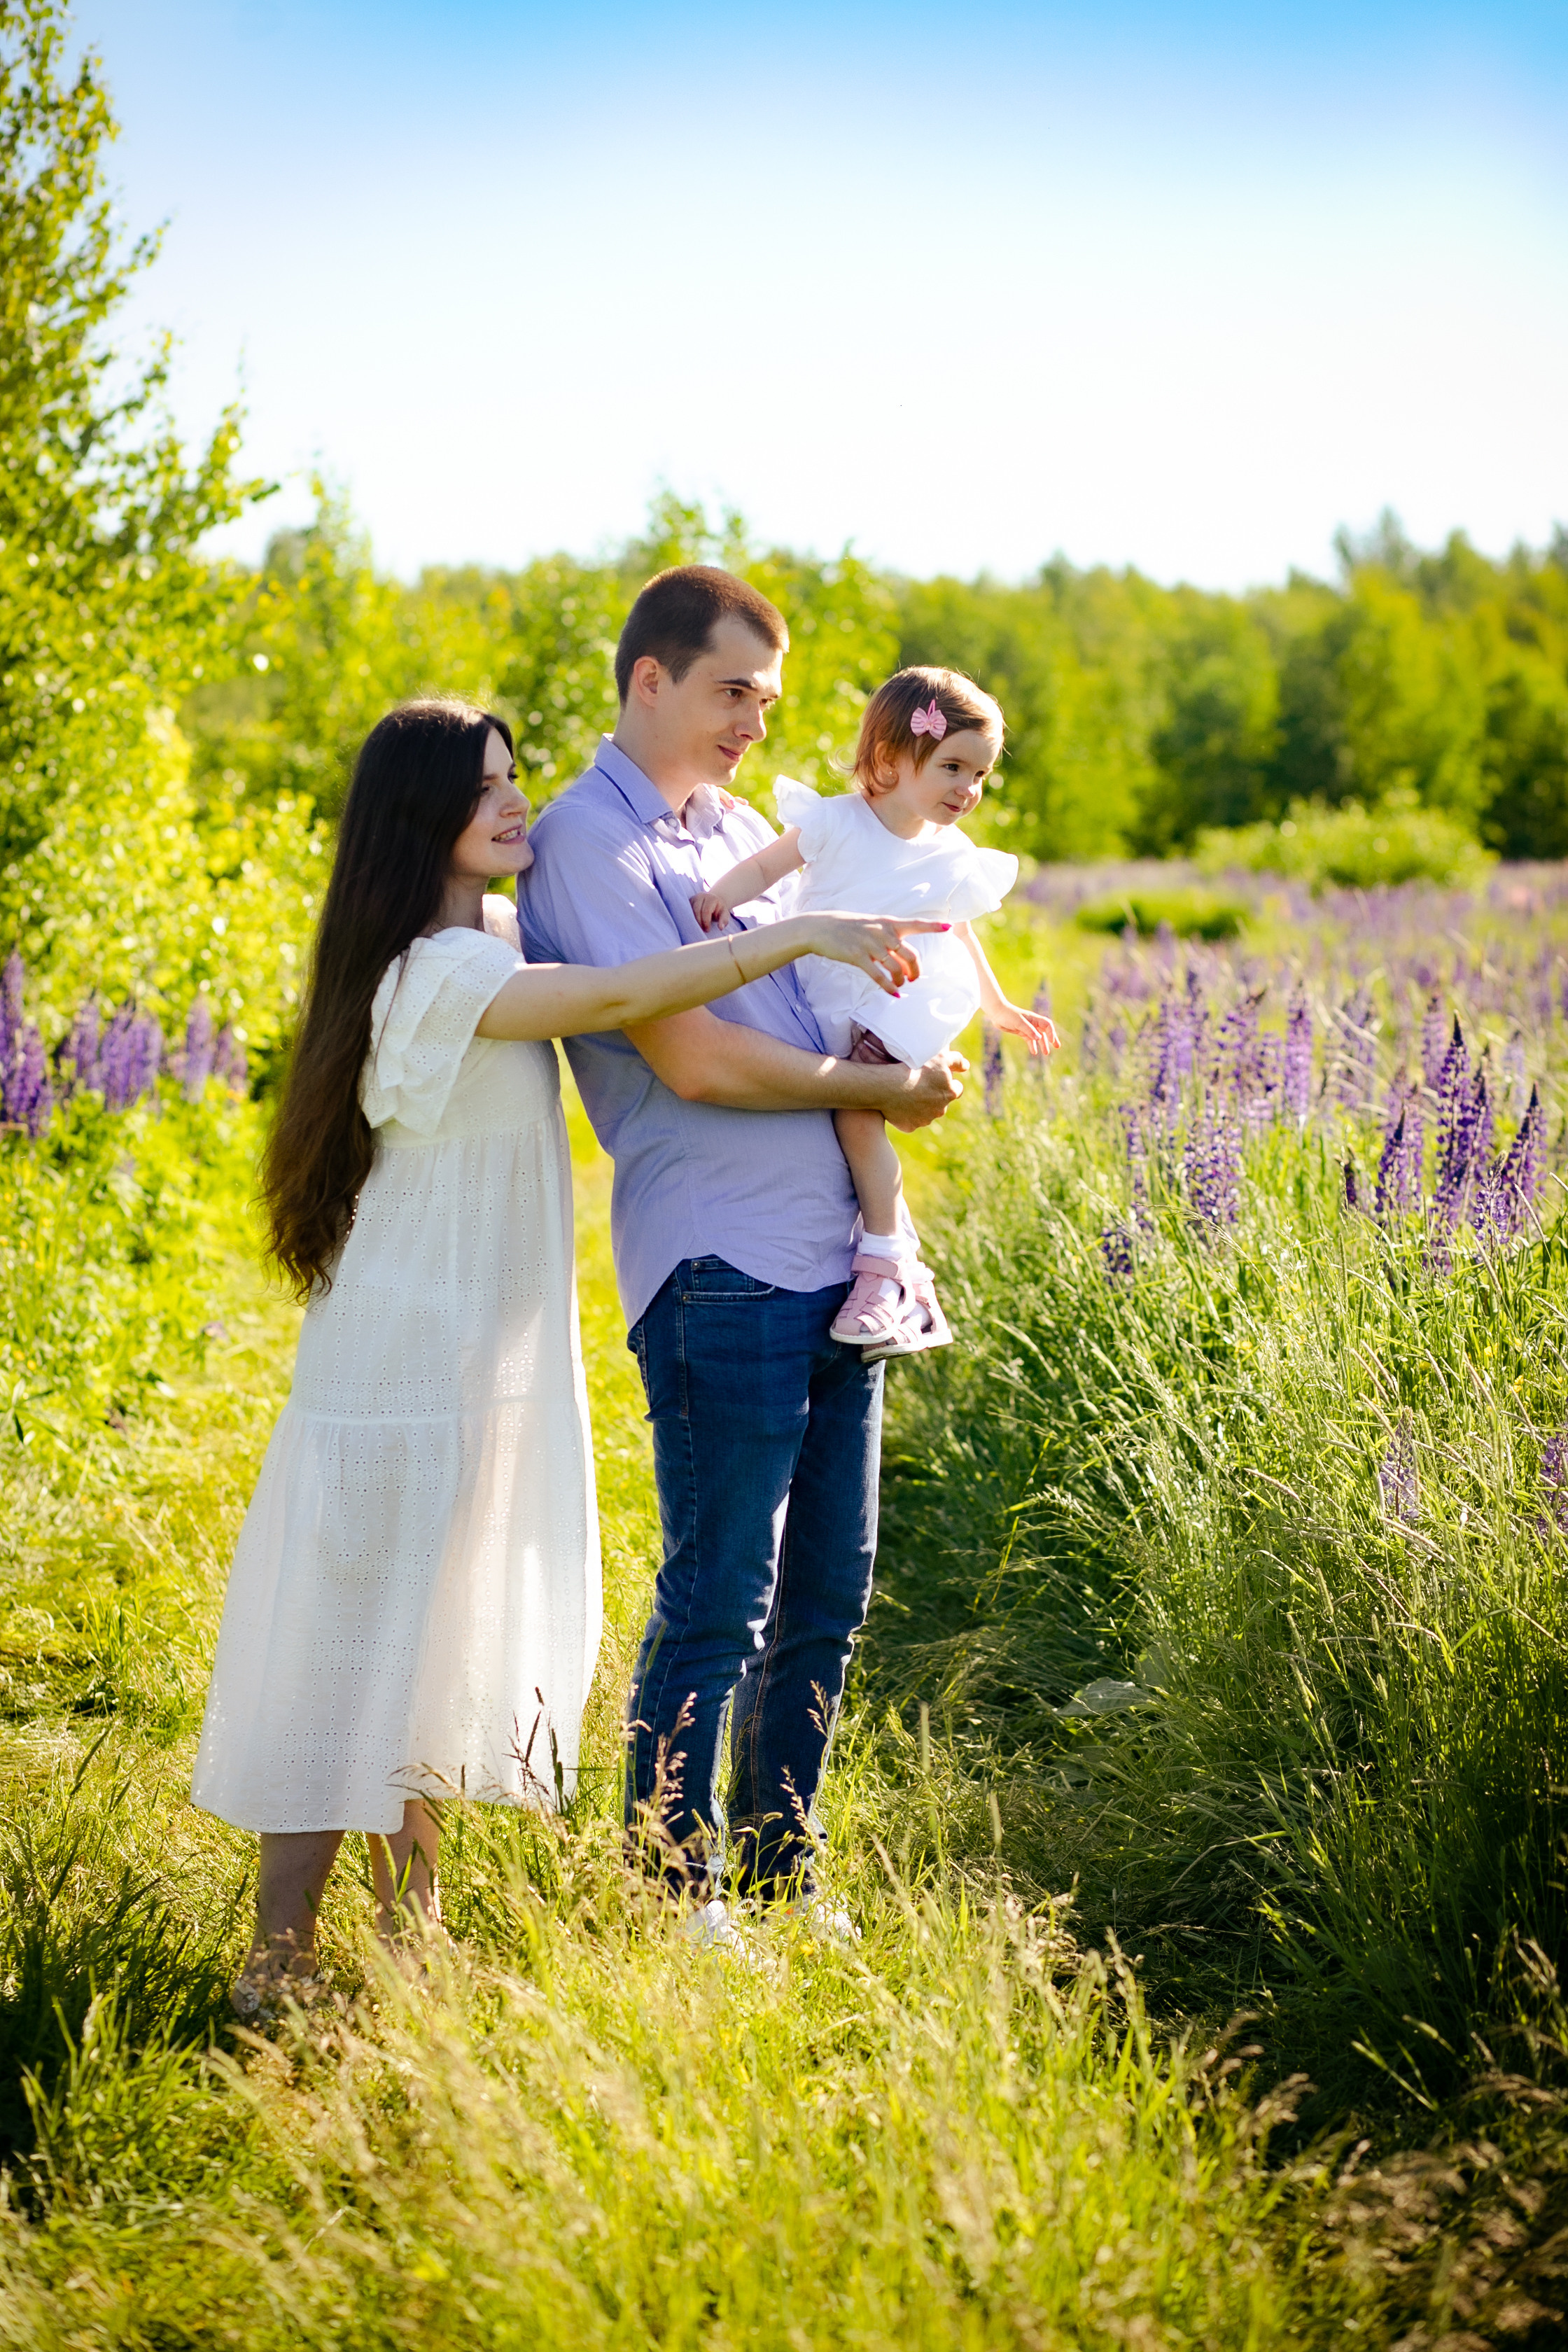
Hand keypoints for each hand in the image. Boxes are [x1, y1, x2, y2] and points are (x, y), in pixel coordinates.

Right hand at [690, 890, 732, 932]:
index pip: (706, 911)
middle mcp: (700, 896)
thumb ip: (724, 921)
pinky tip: (693, 924)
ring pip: (689, 911)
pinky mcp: (688, 902)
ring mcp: (693, 898)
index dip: (706, 922)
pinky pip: (686, 911)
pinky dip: (689, 918)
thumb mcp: (724, 915)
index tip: (707, 930)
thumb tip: (721, 928)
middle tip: (702, 930)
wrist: (714, 903)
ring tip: (698, 928)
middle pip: (696, 910)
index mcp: (711, 898)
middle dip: (699, 922)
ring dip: (693, 921)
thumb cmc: (719, 911)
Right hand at [806, 913, 949, 996]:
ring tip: (900, 985)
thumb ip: (888, 937)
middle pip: (910, 955)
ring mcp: (870, 944)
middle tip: (914, 978)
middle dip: (916, 970)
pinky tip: (893, 993)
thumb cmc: (848, 927)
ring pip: (896, 967)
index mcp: (888, 922)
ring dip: (901, 980)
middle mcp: (882, 933)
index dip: (933, 926)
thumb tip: (902, 957)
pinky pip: (878, 975)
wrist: (820, 928)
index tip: (949, 927)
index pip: (916, 923)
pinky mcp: (858, 956)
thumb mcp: (871, 925)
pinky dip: (888, 986)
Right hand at [883, 1051, 965, 1131]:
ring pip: (926, 1113)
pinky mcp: (910, 1126)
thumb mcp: (940, 1057)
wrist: (888, 1086)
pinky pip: (911, 1121)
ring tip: (908, 1094)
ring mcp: (925, 1120)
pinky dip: (907, 1115)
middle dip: (934, 1096)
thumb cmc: (915, 1068)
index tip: (937, 1078)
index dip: (948, 1083)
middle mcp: (940, 1110)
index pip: (957, 1089)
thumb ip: (956, 1060)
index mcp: (950, 1093)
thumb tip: (966, 1066)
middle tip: (921, 1085)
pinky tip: (899, 1105)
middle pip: (941, 1103)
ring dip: (921, 1106)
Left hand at [993, 1001, 1060, 1056]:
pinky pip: (1029, 1039)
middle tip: (1057, 1047)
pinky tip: (1034, 1052)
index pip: (1047, 1025)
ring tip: (1046, 1053)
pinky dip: (1032, 1045)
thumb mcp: (1019, 1023)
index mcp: (1034, 1019)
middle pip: (1045, 1031)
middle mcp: (1032, 1023)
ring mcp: (1026, 1028)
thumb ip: (1029, 1030)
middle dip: (1051, 1039)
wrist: (997, 1012)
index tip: (1052, 1041)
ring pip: (1037, 1037)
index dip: (1051, 1033)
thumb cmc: (1008, 1015)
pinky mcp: (1020, 1031)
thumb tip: (1039, 1038)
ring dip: (1042, 1044)